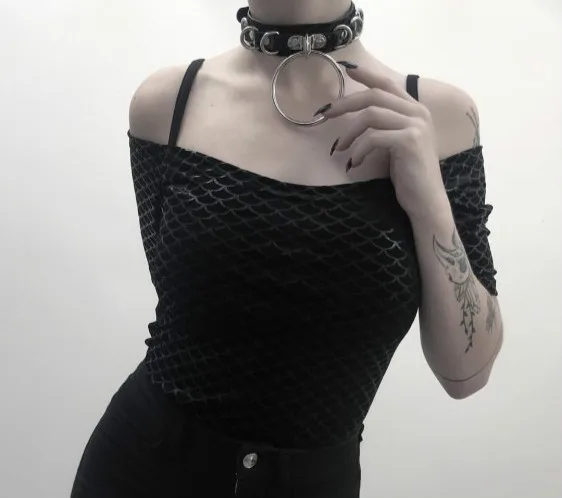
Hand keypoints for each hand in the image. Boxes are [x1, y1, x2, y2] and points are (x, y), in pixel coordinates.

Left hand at [315, 62, 447, 219]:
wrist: (426, 199)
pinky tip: (354, 163)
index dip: (366, 75)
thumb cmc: (409, 174)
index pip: (388, 83)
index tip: (346, 69)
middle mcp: (418, 112)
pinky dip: (358, 150)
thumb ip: (387, 124)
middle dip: (345, 103)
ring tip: (339, 148)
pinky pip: (373, 138)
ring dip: (349, 132)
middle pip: (374, 96)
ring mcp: (416, 125)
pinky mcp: (409, 141)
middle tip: (325, 114)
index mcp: (416, 110)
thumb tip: (359, 113)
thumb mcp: (397, 143)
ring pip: (371, 115)